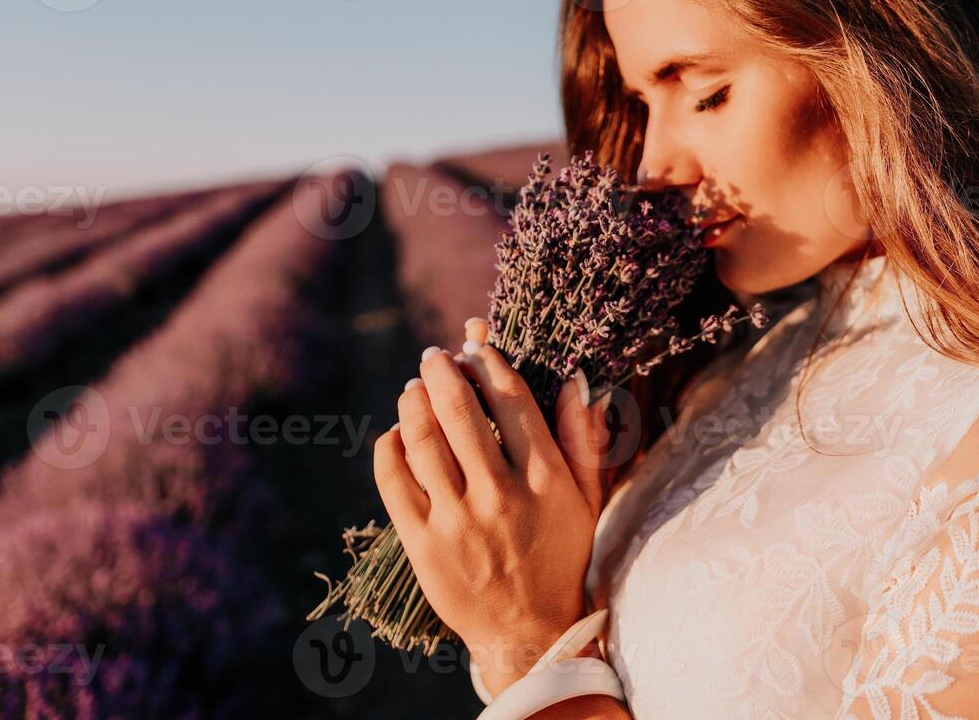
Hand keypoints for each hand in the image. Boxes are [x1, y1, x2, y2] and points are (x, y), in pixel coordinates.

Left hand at [373, 317, 614, 696]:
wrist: (528, 631)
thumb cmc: (561, 557)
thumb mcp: (586, 500)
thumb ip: (584, 440)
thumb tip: (577, 382)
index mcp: (543, 479)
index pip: (511, 400)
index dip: (489, 363)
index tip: (476, 346)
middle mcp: (499, 494)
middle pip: (461, 411)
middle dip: (443, 372)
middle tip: (434, 356)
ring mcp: (457, 520)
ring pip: (423, 440)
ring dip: (414, 402)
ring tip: (414, 387)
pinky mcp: (422, 544)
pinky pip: (394, 481)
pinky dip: (391, 447)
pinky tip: (397, 433)